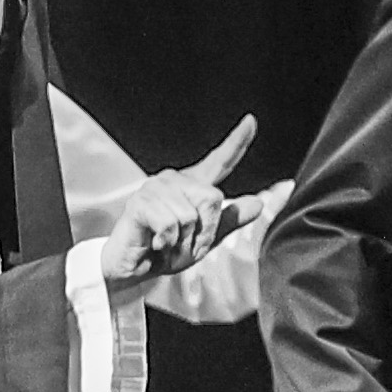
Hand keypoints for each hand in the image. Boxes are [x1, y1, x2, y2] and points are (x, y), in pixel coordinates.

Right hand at [104, 117, 255, 278]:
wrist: (134, 269)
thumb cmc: (164, 252)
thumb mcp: (203, 239)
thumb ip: (229, 221)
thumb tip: (257, 204)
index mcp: (193, 186)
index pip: (220, 161)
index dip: (237, 142)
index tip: (251, 121)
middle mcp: (175, 180)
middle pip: (212, 199)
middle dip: (203, 233)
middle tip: (182, 243)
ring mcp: (156, 188)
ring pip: (190, 216)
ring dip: (181, 242)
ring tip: (165, 243)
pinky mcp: (140, 201)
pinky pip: (170, 224)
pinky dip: (166, 242)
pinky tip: (155, 242)